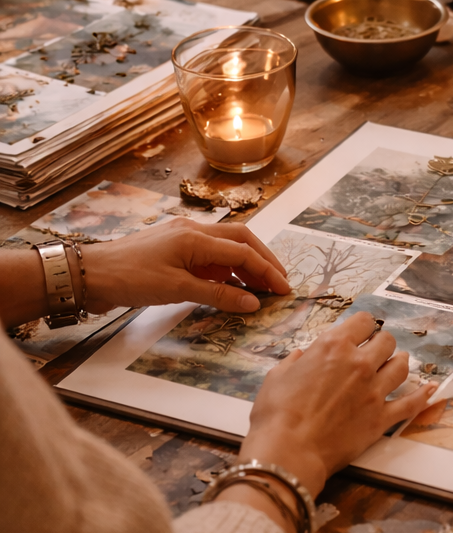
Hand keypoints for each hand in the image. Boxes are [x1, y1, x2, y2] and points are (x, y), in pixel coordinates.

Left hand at [79, 218, 290, 315]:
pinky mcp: (173, 248)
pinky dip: (225, 270)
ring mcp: (182, 237)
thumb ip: (217, 294)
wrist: (89, 274)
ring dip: (245, 265)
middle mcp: (192, 230)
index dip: (267, 271)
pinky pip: (208, 255)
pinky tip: (230, 285)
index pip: (243, 252)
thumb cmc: (128, 278)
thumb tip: (252, 302)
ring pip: (225, 247)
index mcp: (195, 236)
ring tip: (260, 287)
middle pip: (240, 241)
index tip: (283, 289)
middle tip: (280, 283)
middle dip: (263, 261)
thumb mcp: (176, 289)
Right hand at [239, 312, 436, 496]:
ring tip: (396, 364)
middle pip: (386, 342)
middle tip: (375, 352)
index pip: (364, 321)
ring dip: (399, 363)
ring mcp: (374, 391)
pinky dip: (423, 395)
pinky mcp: (381, 418)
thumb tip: (302, 356)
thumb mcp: (277, 376)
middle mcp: (359, 363)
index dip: (364, 325)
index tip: (362, 331)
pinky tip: (431, 389)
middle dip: (381, 344)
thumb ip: (295, 361)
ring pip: (401, 367)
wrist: (289, 451)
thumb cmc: (276, 413)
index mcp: (333, 346)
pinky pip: (411, 403)